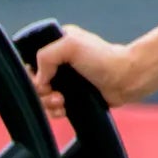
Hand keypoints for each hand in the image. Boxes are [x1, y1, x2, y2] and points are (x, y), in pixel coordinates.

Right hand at [30, 26, 146, 113]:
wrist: (125, 79)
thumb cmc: (103, 58)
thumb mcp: (70, 45)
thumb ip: (46, 56)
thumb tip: (38, 81)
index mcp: (57, 45)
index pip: (32, 61)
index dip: (32, 75)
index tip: (43, 82)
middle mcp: (60, 63)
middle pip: (35, 83)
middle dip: (41, 93)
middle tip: (55, 94)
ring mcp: (66, 81)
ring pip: (43, 97)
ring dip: (48, 103)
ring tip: (62, 102)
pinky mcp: (72, 97)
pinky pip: (54, 108)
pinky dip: (55, 111)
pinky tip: (64, 110)